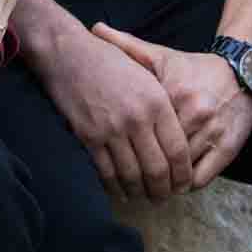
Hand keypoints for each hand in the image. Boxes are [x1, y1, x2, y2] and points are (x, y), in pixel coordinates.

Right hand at [37, 27, 194, 202]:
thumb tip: (177, 139)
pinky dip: (115, 187)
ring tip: (145, 198)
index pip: (178, 150)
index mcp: (157, 102)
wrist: (68, 53)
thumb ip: (162, 105)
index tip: (183, 184)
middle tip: (165, 198)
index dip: (183, 174)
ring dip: (141, 192)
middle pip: (158, 168)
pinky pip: (106, 171)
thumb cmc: (109, 60)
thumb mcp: (146, 74)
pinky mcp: (89, 136)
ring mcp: (112, 129)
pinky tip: (121, 192)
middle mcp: (137, 119)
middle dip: (164, 190)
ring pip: (132, 175)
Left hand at [92, 24, 251, 188]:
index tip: (116, 153)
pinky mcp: (229, 147)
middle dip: (144, 168)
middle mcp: (194, 112)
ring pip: (180, 168)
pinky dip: (187, 183)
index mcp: (171, 93)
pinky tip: (177, 183)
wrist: (240, 72)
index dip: (127, 144)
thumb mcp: (160, 55)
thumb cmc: (192, 68)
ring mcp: (212, 131)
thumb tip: (95, 27)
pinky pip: (202, 177)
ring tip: (150, 187)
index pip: (142, 129)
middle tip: (131, 180)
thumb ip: (126, 45)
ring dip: (165, 180)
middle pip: (160, 152)